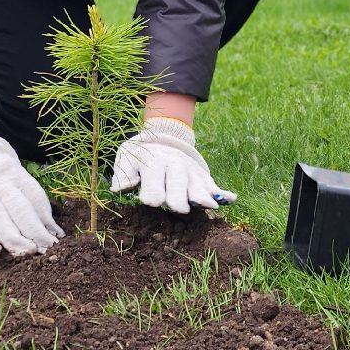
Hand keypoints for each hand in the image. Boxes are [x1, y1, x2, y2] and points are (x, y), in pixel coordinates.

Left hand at [111, 118, 233, 212]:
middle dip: (178, 195)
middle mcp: (174, 165)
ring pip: (197, 184)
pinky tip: (231, 199)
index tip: (151, 202)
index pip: (153, 180)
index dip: (151, 192)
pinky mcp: (202, 177)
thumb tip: (118, 188)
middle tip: (179, 209)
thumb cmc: (139, 158)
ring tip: (209, 205)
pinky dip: (223, 193)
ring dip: (202, 195)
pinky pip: (214, 185)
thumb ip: (123, 175)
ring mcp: (191, 171)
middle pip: (178, 183)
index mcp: (153, 163)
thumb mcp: (126, 160)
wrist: (160, 140)